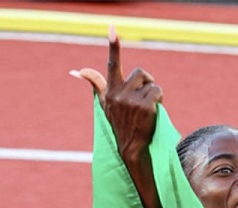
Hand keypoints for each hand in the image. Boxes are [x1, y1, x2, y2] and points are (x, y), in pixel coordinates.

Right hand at [70, 27, 162, 160]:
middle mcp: (120, 94)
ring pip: (151, 83)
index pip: (112, 64)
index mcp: (110, 90)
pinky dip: (160, 99)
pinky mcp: (145, 107)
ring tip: (149, 106)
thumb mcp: (105, 103)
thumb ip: (96, 83)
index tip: (112, 28)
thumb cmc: (118, 123)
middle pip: (140, 73)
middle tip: (145, 95)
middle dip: (146, 81)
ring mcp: (133, 101)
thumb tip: (77, 71)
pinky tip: (155, 111)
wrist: (131, 148)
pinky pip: (158, 92)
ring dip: (154, 92)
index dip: (113, 45)